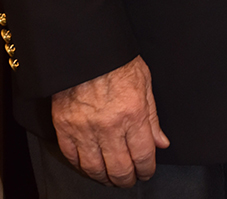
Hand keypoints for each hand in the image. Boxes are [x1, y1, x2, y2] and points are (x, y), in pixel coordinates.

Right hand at [52, 55, 169, 186]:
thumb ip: (152, 117)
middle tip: (130, 179)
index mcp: (133, 113)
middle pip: (120, 168)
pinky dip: (82, 167)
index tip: (147, 171)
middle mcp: (109, 126)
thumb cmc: (116, 60)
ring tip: (111, 178)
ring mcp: (84, 128)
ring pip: (95, 169)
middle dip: (128, 179)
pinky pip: (72, 157)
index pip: (143, 155)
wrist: (86, 48)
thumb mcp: (144, 82)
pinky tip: (90, 166)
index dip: (147, 169)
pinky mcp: (64, 127)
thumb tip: (161, 142)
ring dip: (105, 178)